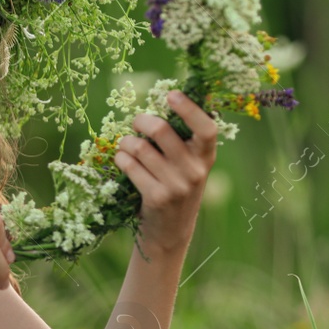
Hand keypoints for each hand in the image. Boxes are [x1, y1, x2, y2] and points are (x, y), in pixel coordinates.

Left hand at [113, 90, 219, 256]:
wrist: (170, 233)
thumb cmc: (176, 189)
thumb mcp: (189, 167)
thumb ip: (183, 141)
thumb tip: (164, 101)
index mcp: (206, 157)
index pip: (207, 128)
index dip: (189, 109)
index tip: (171, 95)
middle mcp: (194, 170)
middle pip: (161, 130)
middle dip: (141, 120)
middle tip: (136, 122)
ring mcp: (175, 185)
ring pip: (139, 147)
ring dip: (126, 142)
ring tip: (126, 146)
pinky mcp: (155, 197)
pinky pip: (129, 165)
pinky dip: (121, 158)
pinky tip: (122, 160)